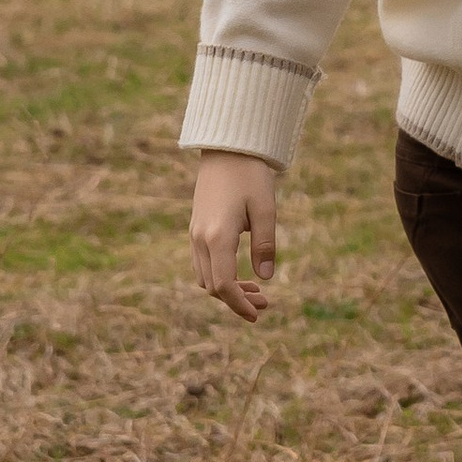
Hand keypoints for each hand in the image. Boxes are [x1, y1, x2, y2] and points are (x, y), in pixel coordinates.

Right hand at [190, 152, 278, 320]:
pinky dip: (219, 275)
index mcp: (217, 237)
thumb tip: (266, 279)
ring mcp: (195, 233)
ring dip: (227, 289)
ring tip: (256, 291)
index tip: (258, 314)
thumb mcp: (265, 209)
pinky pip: (202, 263)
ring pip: (205, 276)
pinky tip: (240, 272)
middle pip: (212, 286)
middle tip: (265, 303)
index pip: (224, 285)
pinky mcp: (196, 227)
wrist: (226, 147)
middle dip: (236, 300)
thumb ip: (265, 244)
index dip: (240, 305)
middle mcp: (200, 239)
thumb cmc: (250, 175)